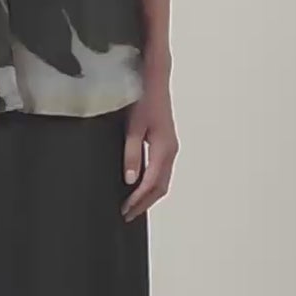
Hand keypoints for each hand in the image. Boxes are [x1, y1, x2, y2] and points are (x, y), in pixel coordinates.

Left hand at [121, 79, 177, 219]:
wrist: (155, 80)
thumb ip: (131, 154)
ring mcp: (170, 148)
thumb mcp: (133, 127)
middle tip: (127, 215)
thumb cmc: (144, 99)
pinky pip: (161, 171)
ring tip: (132, 205)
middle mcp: (170, 152)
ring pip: (162, 180)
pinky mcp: (166, 144)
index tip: (125, 211)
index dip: (138, 200)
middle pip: (160, 187)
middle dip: (144, 203)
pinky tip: (139, 186)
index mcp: (164, 149)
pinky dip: (151, 184)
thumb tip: (130, 179)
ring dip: (148, 195)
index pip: (151, 183)